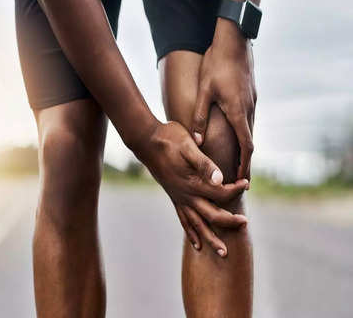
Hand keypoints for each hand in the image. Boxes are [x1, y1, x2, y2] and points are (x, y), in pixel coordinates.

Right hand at [132, 121, 248, 255]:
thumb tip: (221, 179)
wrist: (146, 141)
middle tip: (244, 223)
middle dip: (229, 222)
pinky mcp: (173, 198)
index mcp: (192, 182)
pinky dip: (191, 233)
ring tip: (223, 253)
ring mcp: (178, 198)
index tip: (246, 183)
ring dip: (211, 239)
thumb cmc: (169, 139)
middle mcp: (186, 195)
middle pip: (212, 215)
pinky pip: (183, 220)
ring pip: (197, 225)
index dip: (236, 189)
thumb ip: (204, 164)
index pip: (220, 193)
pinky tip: (197, 244)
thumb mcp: (189, 146)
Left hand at [192, 18, 256, 179]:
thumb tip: (197, 141)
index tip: (243, 179)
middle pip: (250, 141)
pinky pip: (249, 118)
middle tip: (241, 176)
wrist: (234, 41)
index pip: (246, 146)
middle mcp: (249, 109)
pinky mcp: (251, 93)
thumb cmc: (216, 65)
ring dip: (245, 146)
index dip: (245, 164)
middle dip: (246, 160)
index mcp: (238, 112)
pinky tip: (236, 132)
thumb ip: (199, 117)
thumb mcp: (204, 92)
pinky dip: (244, 131)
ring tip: (238, 159)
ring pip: (250, 129)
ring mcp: (252, 100)